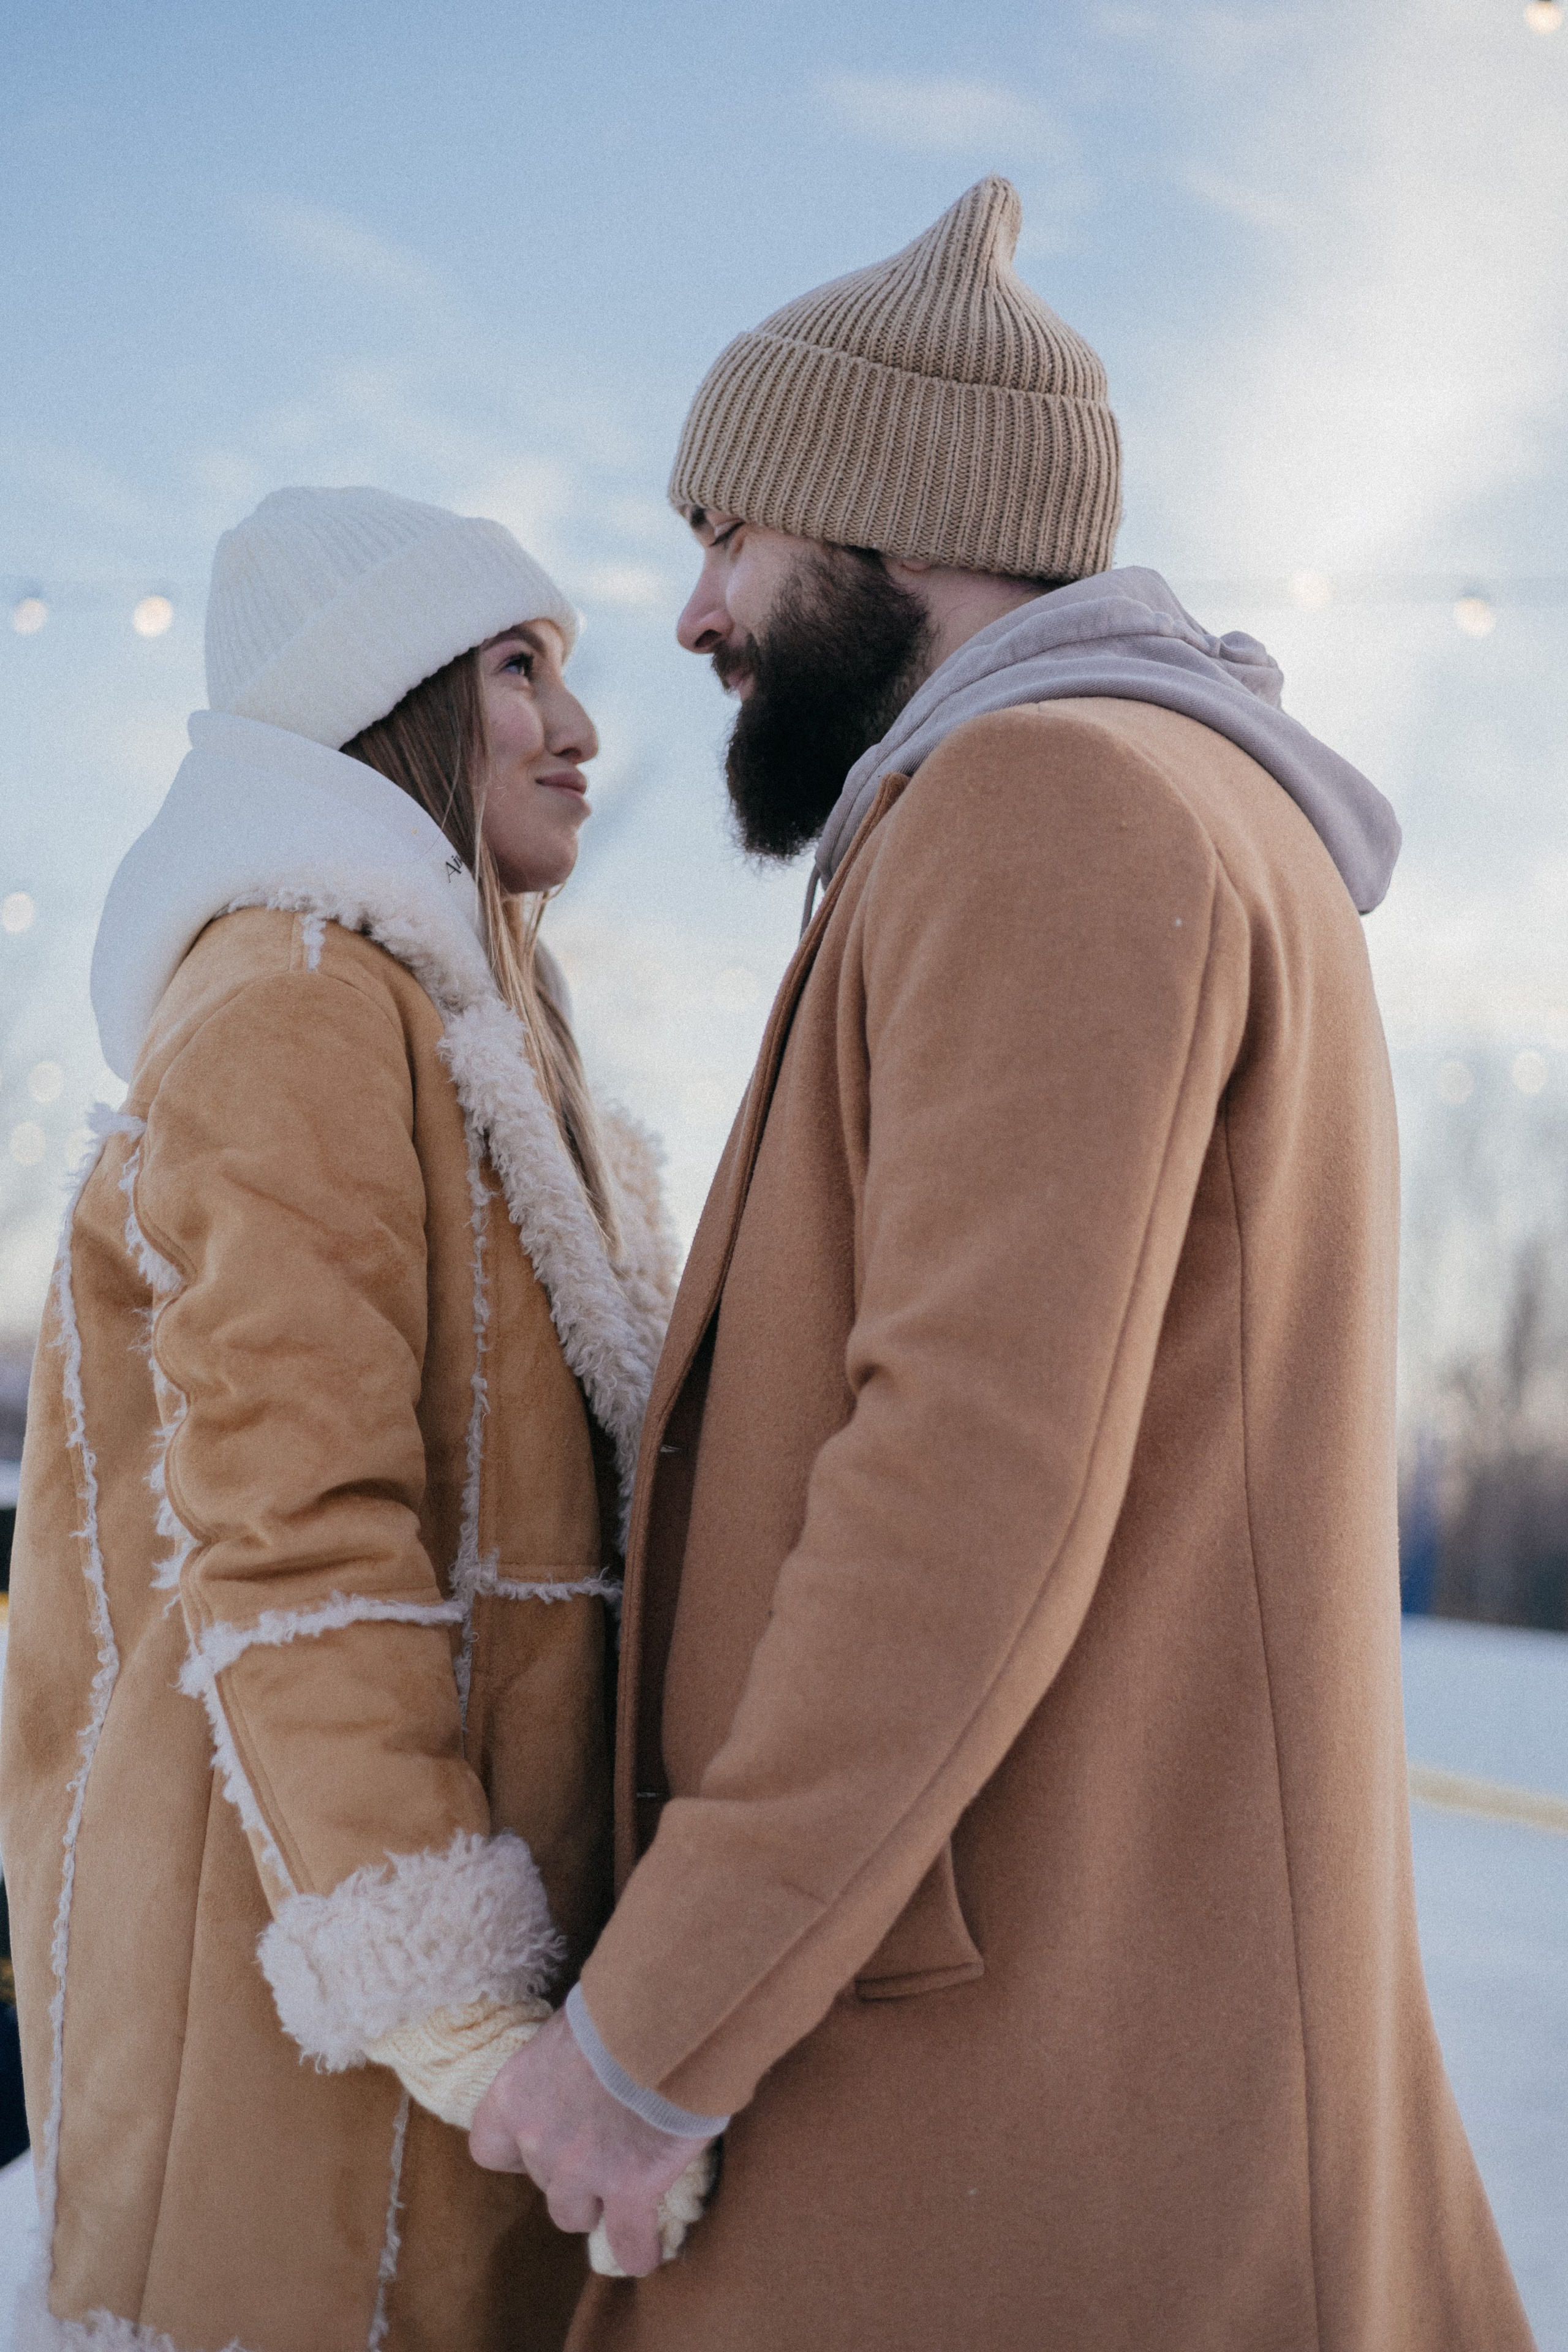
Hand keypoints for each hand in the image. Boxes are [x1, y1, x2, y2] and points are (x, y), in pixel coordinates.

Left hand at [469, 2005, 713, 2276]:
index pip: (489, 2148)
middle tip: (606, 2142)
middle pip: (543, 2181)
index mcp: (515, 2093)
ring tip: (629, 2183)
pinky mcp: (629, 2188)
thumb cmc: (622, 2004)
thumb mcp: (573, 2027)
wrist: (664, 2012)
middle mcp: (538, 2139)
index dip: (517, 2150)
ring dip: (598, 2201)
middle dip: (571, 2169)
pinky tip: (648, 2248)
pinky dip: (638, 2249)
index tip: (543, 2139)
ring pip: (576, 2214)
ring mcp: (581, 2170)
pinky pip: (628, 2244)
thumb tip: (583, 2068)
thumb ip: (565, 2064)